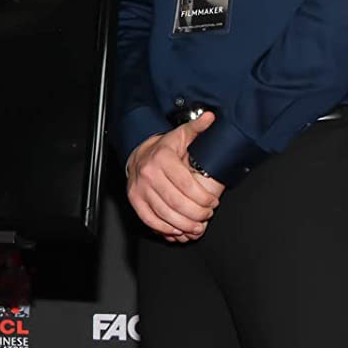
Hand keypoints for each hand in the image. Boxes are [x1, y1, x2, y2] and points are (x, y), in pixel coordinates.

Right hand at [125, 111, 222, 241]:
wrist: (138, 154)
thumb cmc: (163, 149)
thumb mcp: (181, 135)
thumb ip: (197, 128)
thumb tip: (210, 118)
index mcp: (163, 158)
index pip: (187, 185)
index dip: (203, 198)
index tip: (213, 203)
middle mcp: (149, 174)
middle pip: (177, 202)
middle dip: (196, 214)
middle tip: (207, 216)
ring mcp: (140, 188)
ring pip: (164, 214)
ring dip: (184, 225)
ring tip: (197, 227)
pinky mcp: (135, 200)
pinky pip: (149, 219)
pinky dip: (164, 228)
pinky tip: (177, 230)